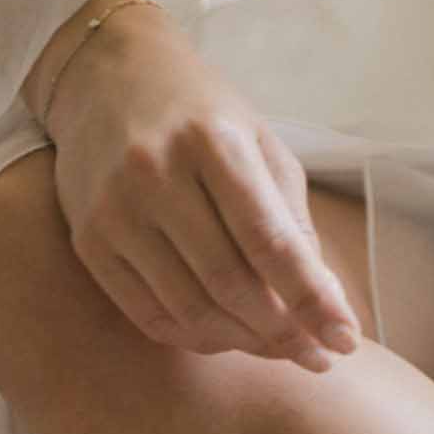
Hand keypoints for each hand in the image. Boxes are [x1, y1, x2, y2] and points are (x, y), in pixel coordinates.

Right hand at [23, 0, 360, 374]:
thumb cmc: (203, 116)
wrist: (104, 77)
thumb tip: (325, 308)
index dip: (311, 300)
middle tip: (317, 356)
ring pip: (190, 309)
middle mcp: (155, 173)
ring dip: (244, 343)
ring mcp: (114, 210)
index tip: (345, 341)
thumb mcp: (261, 146)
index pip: (269, 242)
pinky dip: (197, 338)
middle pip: (230, 284)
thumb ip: (293, 222)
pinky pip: (149, 315)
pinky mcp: (89, 241)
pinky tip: (228, 337)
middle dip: (282, 332)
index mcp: (212, 141)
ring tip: (278, 347)